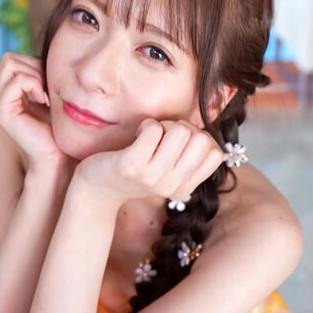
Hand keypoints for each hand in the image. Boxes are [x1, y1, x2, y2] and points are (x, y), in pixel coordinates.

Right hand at [0, 52, 69, 166]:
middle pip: (9, 59)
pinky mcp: (2, 112)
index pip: (14, 59)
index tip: (50, 85)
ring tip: (45, 94)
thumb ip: (42, 78)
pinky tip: (43, 100)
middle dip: (33, 66)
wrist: (58, 156)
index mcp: (9, 94)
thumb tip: (45, 55)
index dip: (35, 65)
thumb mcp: (51, 96)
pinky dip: (33, 84)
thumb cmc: (60, 129)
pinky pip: (16, 81)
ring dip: (34, 74)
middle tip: (47, 87)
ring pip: (10, 65)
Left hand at [71, 118, 225, 212]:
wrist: (96, 188)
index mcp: (185, 187)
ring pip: (180, 131)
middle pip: (200, 139)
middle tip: (162, 136)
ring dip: (163, 125)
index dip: (200, 138)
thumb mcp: (167, 170)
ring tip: (148, 136)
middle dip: (182, 128)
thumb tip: (207, 130)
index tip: (178, 142)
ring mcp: (152, 177)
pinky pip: (153, 128)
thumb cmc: (135, 170)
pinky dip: (147, 124)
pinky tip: (136, 136)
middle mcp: (172, 185)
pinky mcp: (132, 165)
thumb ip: (188, 156)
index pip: (216, 153)